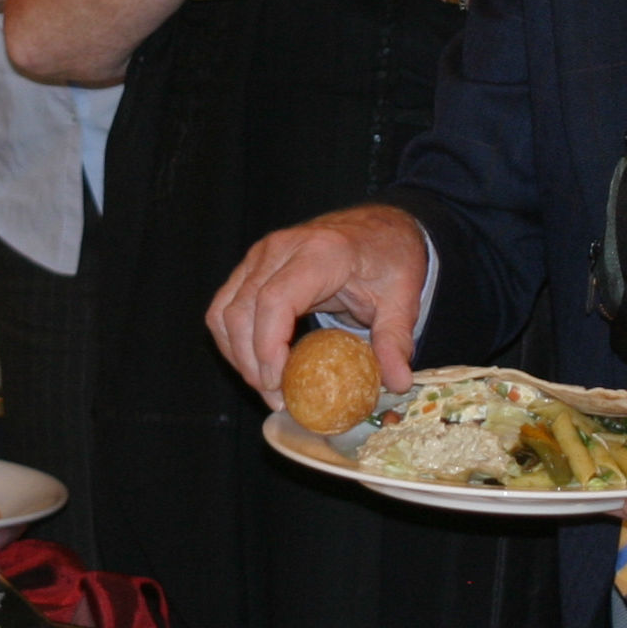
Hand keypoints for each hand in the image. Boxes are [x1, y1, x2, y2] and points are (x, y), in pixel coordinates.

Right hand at [207, 205, 429, 398]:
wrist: (377, 229)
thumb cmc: (388, 259)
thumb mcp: (402, 298)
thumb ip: (395, 339)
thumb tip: (397, 382)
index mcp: (320, 253)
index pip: (275, 299)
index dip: (268, 345)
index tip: (278, 383)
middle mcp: (281, 249)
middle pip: (243, 310)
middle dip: (251, 362)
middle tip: (277, 398)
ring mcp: (260, 256)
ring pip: (225, 311)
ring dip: (237, 355)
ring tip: (266, 388)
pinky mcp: (250, 267)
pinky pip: (224, 307)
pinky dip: (232, 341)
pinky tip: (255, 366)